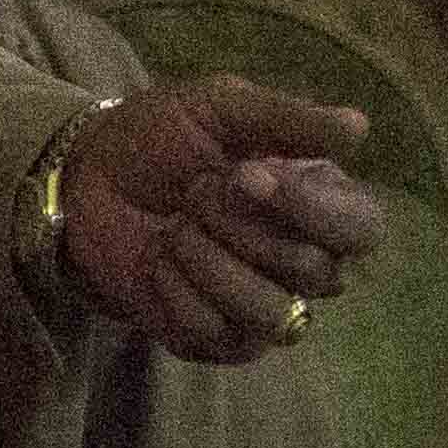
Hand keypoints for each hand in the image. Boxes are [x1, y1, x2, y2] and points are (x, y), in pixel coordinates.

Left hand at [56, 76, 387, 364]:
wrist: (86, 177)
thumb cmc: (160, 137)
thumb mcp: (219, 106)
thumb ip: (288, 119)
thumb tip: (360, 126)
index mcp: (318, 200)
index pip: (362, 229)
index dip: (311, 209)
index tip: (248, 175)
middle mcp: (305, 260)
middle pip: (317, 272)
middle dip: (241, 225)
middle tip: (195, 190)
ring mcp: (265, 307)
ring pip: (272, 314)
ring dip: (211, 262)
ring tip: (175, 228)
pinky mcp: (218, 340)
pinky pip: (216, 332)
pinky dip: (177, 288)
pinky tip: (158, 259)